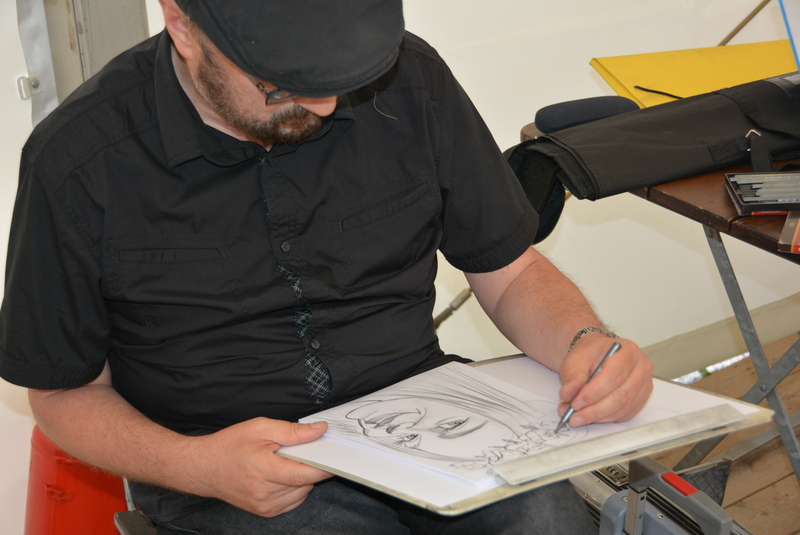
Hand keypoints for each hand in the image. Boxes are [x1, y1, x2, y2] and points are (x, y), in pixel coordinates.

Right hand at [193, 417, 332, 516]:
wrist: (204, 467)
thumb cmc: (230, 445)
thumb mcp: (261, 428)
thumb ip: (293, 431)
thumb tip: (321, 430)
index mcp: (263, 470)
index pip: (304, 473)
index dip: (324, 465)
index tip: (335, 456)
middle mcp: (265, 494)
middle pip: (305, 482)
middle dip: (309, 465)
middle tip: (297, 451)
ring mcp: (265, 506)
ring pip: (302, 492)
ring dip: (301, 477)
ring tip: (282, 462)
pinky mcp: (265, 512)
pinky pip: (293, 500)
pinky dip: (294, 487)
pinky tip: (280, 475)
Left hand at [557, 333, 653, 426]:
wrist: (599, 355)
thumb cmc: (591, 355)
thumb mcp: (576, 360)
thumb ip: (573, 377)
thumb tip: (567, 394)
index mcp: (627, 351)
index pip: (613, 376)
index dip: (594, 393)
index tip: (576, 403)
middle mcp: (641, 367)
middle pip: (621, 395)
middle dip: (595, 410)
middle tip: (574, 416)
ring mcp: (644, 384)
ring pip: (623, 407)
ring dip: (599, 416)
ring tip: (578, 418)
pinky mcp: (641, 398)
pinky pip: (626, 414)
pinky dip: (606, 418)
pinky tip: (592, 417)